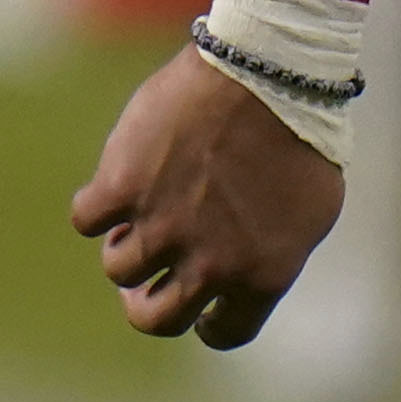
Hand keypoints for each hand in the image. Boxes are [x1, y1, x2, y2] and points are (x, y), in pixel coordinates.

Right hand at [71, 48, 342, 348]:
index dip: (207, 323)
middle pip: (155, 318)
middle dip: (147, 302)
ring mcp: (163, 228)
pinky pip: (87, 220)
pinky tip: (117, 187)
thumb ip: (274, 255)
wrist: (269, 68)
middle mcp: (210, 264)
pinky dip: (98, 206)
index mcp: (263, 274)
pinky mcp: (122, 189)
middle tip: (146, 281)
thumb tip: (244, 283)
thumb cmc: (301, 131)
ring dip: (128, 244)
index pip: (225, 333)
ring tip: (149, 210)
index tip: (199, 310)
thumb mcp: (313, 208)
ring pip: (119, 267)